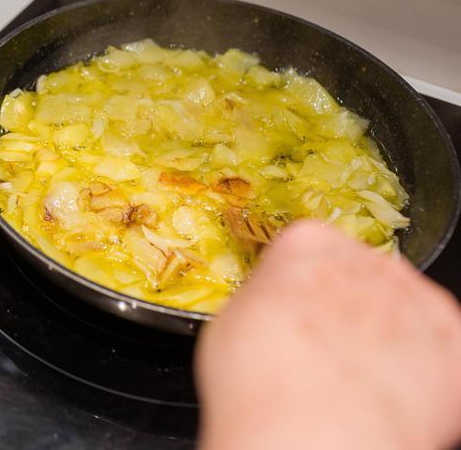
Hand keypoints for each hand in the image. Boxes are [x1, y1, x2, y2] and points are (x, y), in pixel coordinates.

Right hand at [196, 221, 460, 449]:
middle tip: (321, 351)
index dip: (300, 281)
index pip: (309, 244)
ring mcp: (417, 300)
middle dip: (348, 308)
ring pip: (404, 311)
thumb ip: (266, 298)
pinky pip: (443, 350)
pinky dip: (425, 372)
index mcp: (309, 243)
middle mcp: (368, 261)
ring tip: (355, 381)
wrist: (310, 430)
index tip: (290, 308)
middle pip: (361, 275)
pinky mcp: (454, 344)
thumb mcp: (234, 318)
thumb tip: (273, 310)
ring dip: (387, 336)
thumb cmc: (260, 378)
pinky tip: (389, 395)